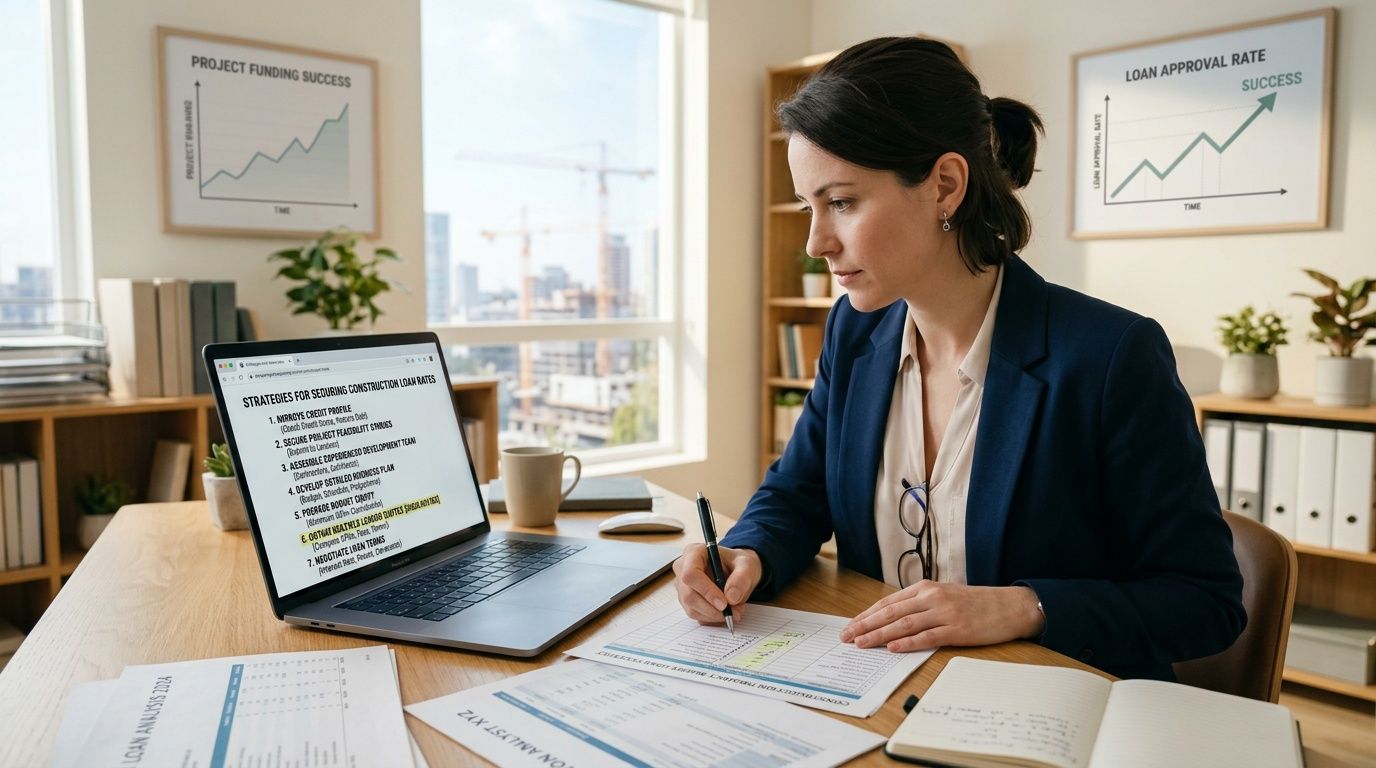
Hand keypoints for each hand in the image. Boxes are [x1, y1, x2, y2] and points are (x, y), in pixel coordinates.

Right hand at [673, 544, 762, 624]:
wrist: (737, 570)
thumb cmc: (738, 563)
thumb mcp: (747, 565)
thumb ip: (742, 578)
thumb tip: (731, 597)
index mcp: (694, 553)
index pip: (691, 574)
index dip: (706, 591)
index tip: (724, 603)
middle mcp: (683, 568)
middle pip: (689, 595)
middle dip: (712, 609)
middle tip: (734, 612)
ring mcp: (683, 586)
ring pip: (692, 608)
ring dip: (714, 615)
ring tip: (735, 612)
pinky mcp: (687, 600)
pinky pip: (696, 615)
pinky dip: (712, 618)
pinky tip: (726, 612)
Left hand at [839, 581, 1043, 651]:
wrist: (1009, 606)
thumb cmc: (974, 603)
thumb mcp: (943, 595)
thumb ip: (918, 604)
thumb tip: (890, 620)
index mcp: (925, 588)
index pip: (888, 602)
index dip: (866, 615)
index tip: (850, 625)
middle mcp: (931, 597)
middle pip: (891, 612)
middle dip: (865, 625)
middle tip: (846, 636)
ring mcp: (944, 613)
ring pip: (904, 624)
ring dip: (879, 634)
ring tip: (861, 643)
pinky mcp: (957, 630)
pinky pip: (927, 637)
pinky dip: (907, 642)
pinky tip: (892, 647)